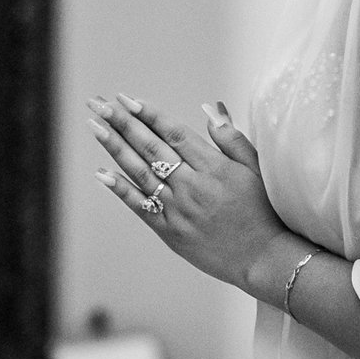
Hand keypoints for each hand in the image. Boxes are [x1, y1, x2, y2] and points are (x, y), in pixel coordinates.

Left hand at [88, 94, 292, 295]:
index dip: (149, 114)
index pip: (174, 134)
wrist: (263, 260)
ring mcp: (179, 210)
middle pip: (151, 148)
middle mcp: (193, 187)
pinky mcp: (170, 232)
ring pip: (141, 173)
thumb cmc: (262, 211)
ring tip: (95, 127)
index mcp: (214, 168)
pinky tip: (102, 173)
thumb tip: (210, 108)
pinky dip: (120, 189)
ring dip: (115, 148)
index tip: (127, 99)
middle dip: (123, 123)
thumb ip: (231, 138)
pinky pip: (140, 206)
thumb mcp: (254, 170)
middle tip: (100, 104)